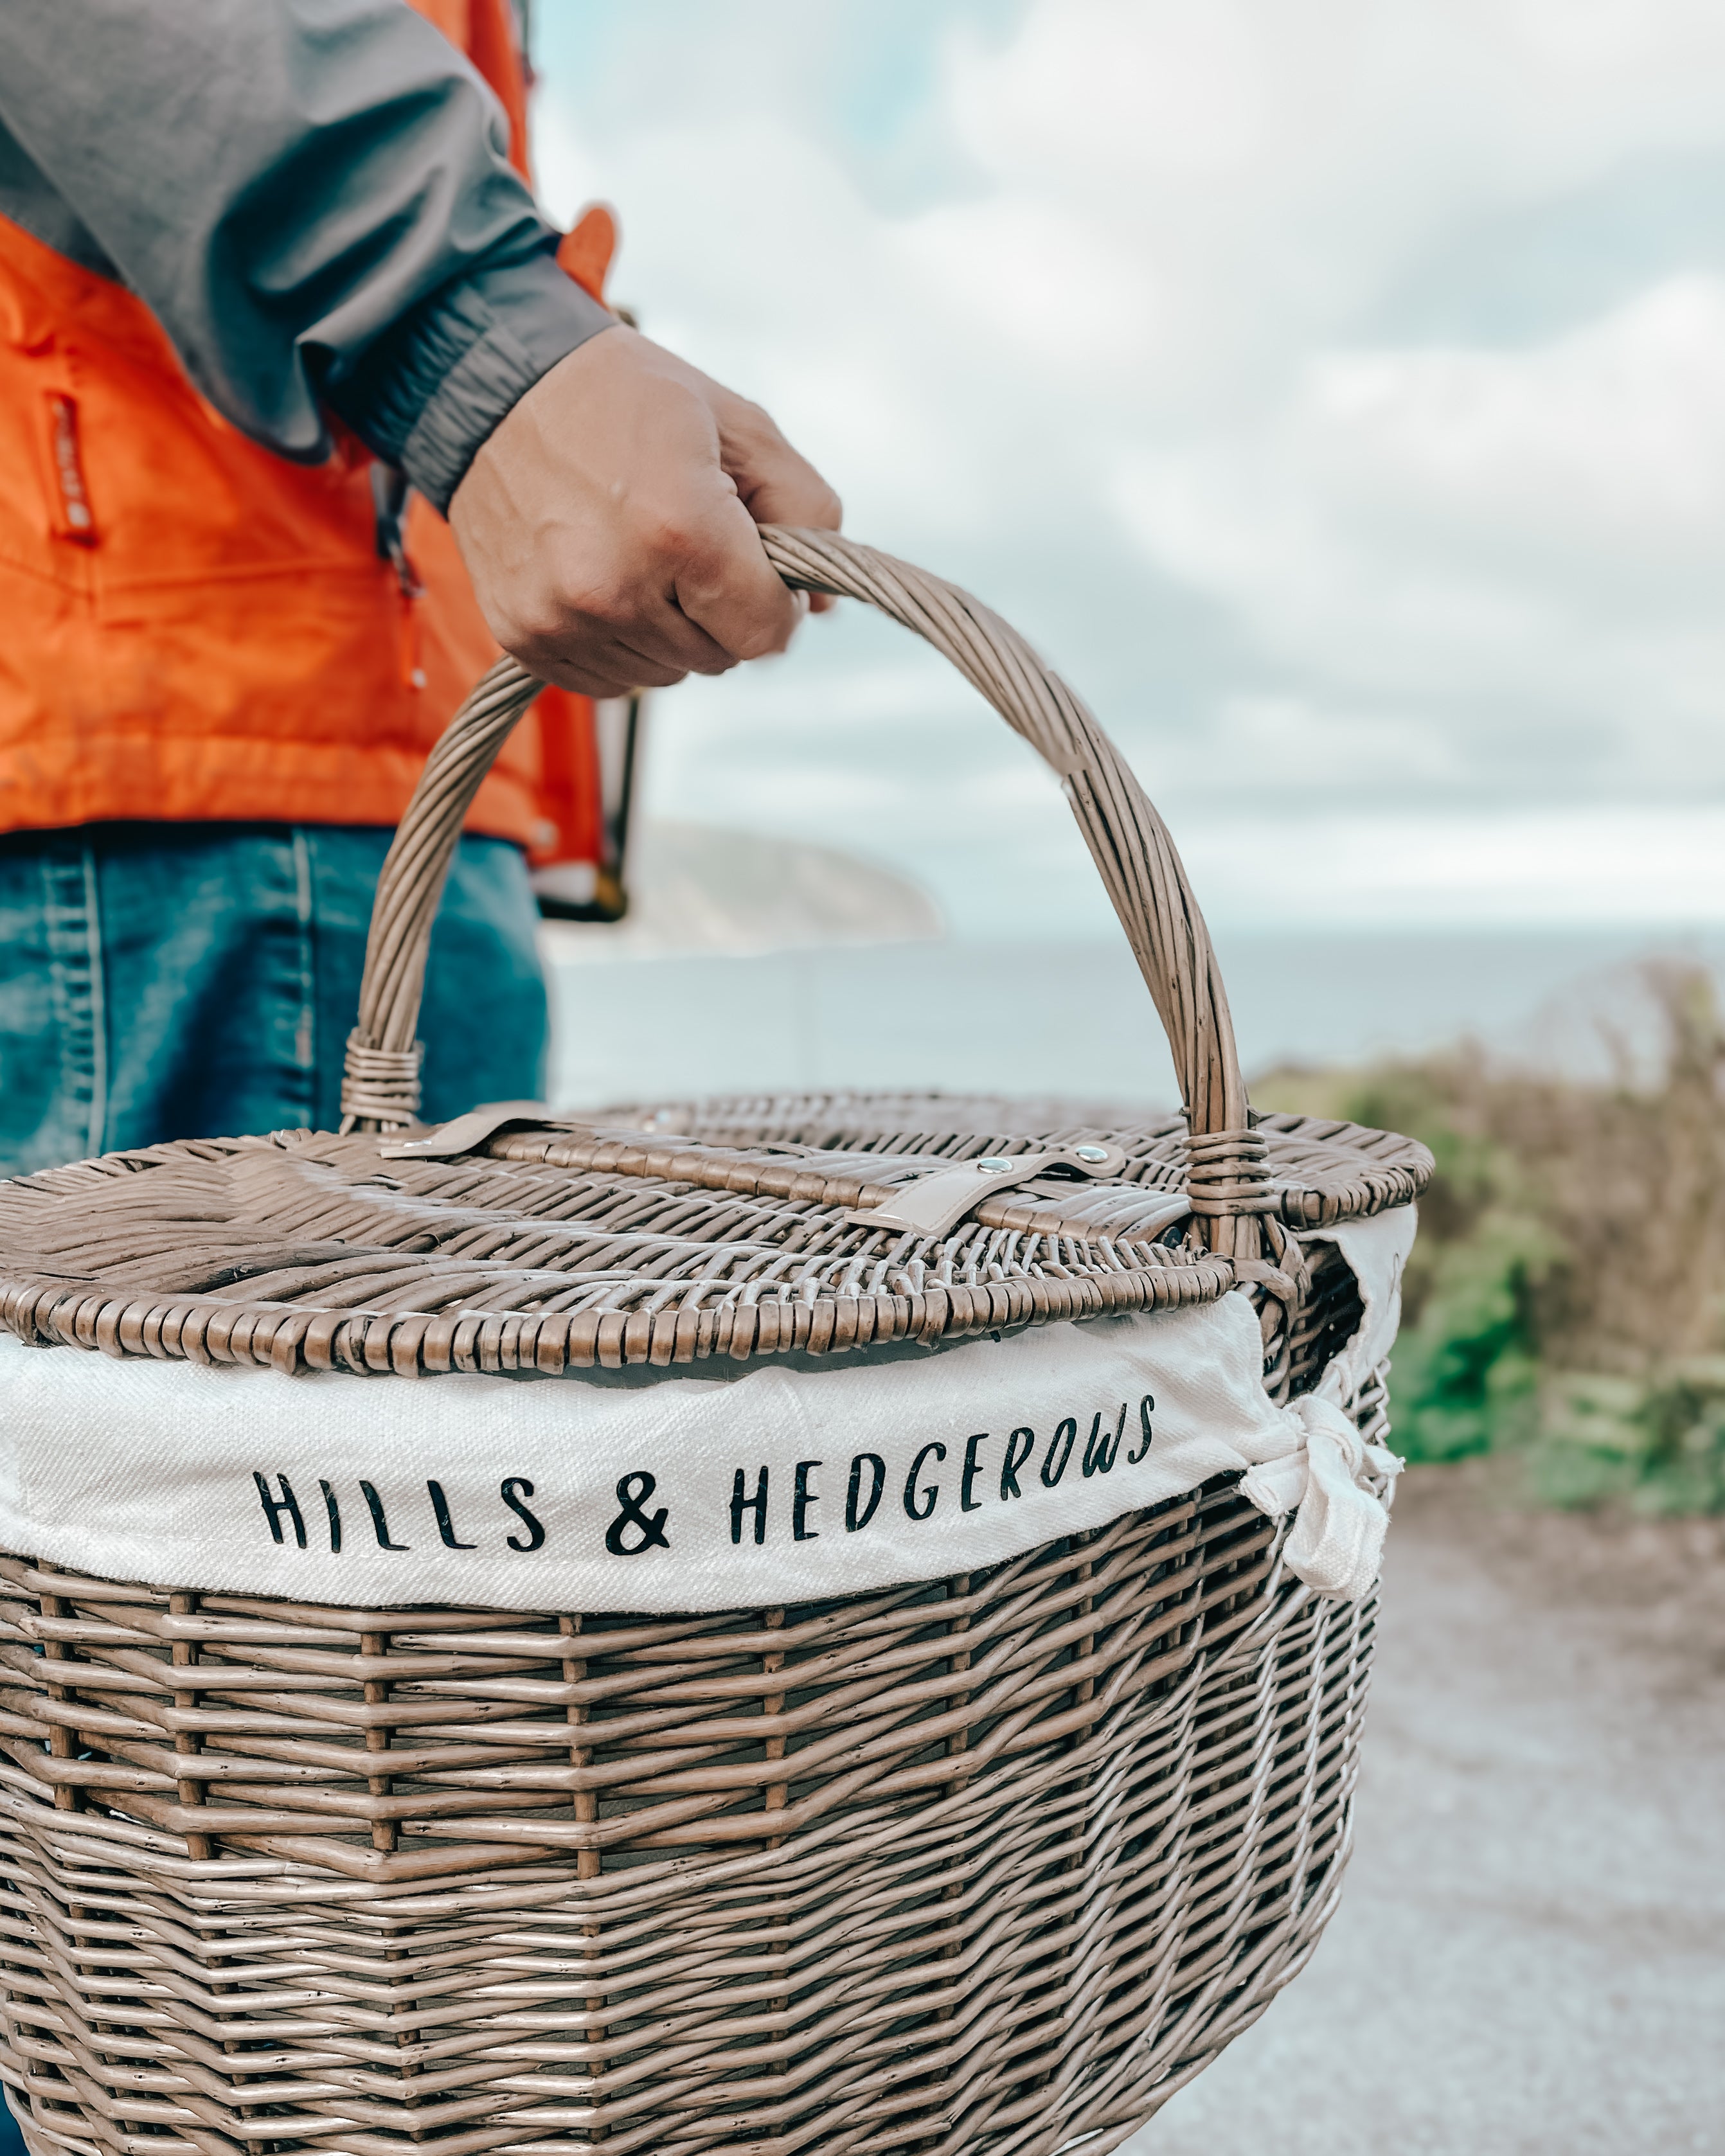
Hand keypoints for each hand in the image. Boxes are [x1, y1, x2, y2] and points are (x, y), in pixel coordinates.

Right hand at [448, 325, 841, 696]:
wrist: (493, 386)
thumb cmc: (627, 399)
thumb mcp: (739, 425)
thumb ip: (807, 510)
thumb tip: (823, 607)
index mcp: (681, 531)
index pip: (767, 635)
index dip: (776, 602)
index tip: (755, 560)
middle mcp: (616, 587)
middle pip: (718, 659)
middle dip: (721, 611)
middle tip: (689, 542)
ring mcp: (562, 619)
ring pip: (665, 674)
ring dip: (670, 629)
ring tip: (640, 553)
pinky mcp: (523, 638)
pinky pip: (609, 681)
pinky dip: (620, 643)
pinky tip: (605, 579)